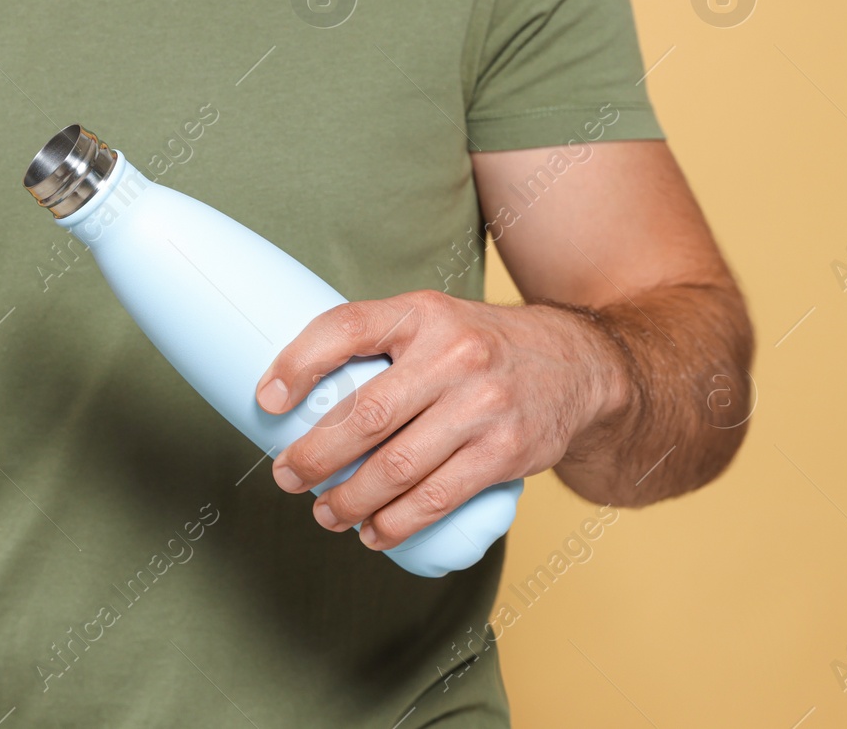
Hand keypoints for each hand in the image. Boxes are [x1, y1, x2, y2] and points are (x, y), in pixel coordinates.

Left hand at [254, 290, 627, 550]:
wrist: (580, 365)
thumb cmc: (481, 346)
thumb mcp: (434, 321)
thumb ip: (379, 345)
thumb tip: (298, 391)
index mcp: (422, 314)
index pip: (346, 328)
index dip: (298, 363)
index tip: (266, 399)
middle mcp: (454, 354)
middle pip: (366, 414)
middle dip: (314, 456)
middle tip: (286, 477)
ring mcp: (483, 405)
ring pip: (398, 468)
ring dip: (349, 500)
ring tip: (326, 514)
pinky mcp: (506, 452)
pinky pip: (437, 498)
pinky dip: (396, 524)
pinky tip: (373, 532)